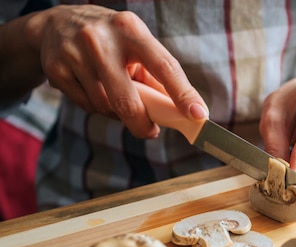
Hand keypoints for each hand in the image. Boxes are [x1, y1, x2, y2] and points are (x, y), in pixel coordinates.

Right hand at [26, 5, 206, 137]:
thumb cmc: (111, 41)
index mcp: (131, 29)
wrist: (56, 25)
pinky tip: (92, 88)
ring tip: (113, 93)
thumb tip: (182, 112)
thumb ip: (158, 77)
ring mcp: (75, 53)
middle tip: (150, 132)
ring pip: (106, 106)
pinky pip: (86, 106)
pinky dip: (95, 106)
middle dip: (142, 124)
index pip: (165, 66)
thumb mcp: (136, 46)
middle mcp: (101, 39)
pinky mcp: (56, 68)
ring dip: (116, 112)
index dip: (183, 94)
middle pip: (128, 100)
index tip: (198, 114)